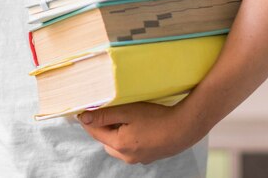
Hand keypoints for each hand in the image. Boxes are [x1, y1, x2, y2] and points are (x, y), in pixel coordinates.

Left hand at [77, 101, 199, 164]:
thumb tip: (84, 118)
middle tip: (107, 109)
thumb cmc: (156, 118)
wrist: (184, 128)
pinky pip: (130, 147)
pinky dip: (127, 136)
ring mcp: (138, 159)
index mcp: (119, 145)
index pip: (94, 132)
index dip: (88, 119)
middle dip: (102, 126)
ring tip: (123, 116)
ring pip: (117, 145)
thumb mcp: (127, 111)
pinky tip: (136, 124)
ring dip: (115, 132)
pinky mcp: (148, 156)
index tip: (83, 108)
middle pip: (105, 140)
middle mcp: (127, 156)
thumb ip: (105, 115)